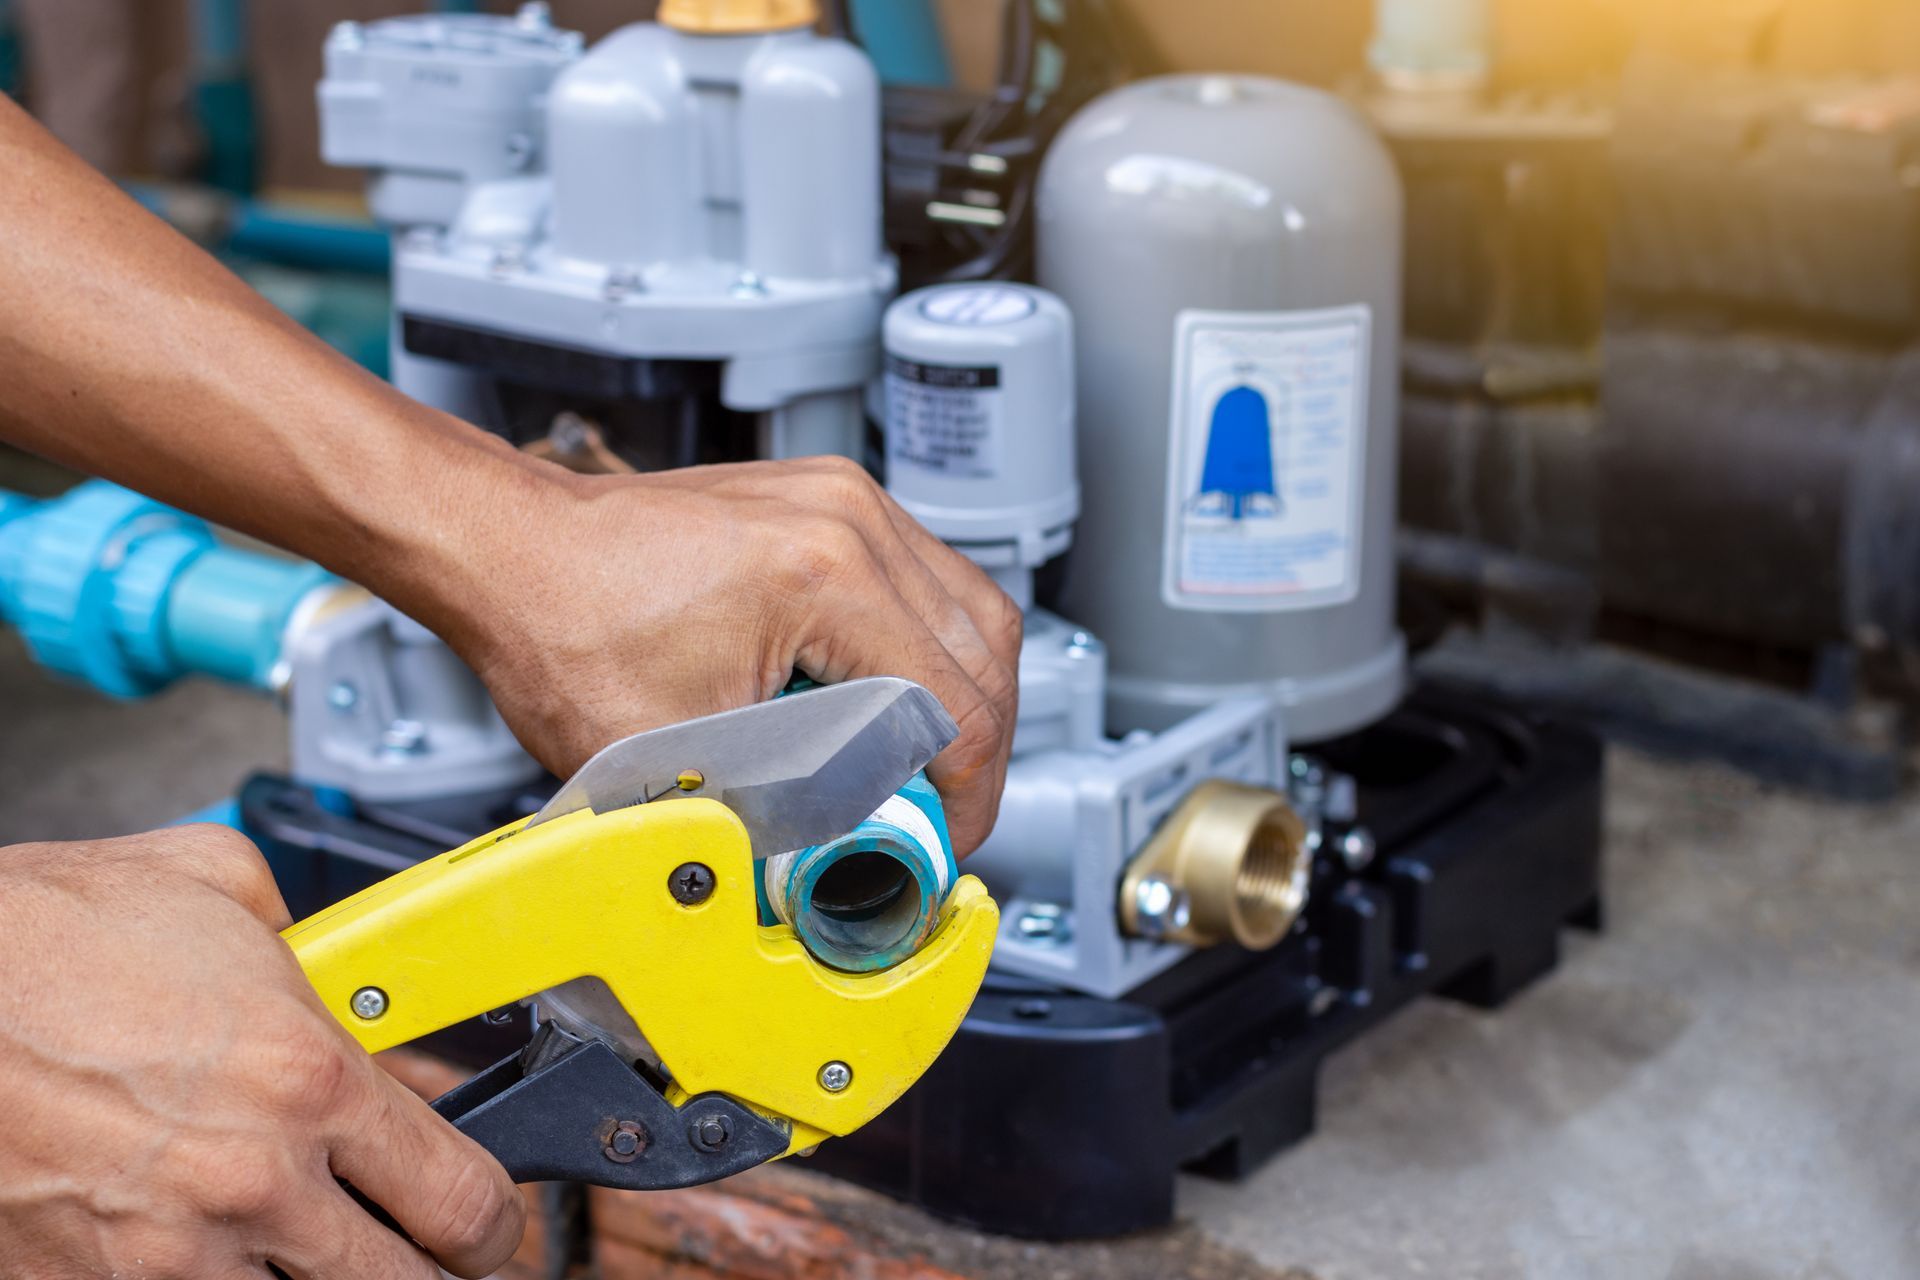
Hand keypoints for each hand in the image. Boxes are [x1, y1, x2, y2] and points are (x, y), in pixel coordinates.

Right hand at [0, 826, 524, 1277]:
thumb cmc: (43, 939)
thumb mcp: (218, 887)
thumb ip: (309, 942)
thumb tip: (343, 972)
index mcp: (308, 1080)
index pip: (461, 1200)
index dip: (493, 1226)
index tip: (488, 1228)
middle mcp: (252, 1181)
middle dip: (427, 1276)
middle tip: (421, 1257)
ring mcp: (168, 1255)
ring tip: (310, 1254)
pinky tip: (210, 1257)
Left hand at [429, 456, 1022, 855]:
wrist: (507, 550)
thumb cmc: (559, 625)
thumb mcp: (675, 759)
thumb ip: (775, 819)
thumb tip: (838, 873)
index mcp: (823, 575)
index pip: (960, 702)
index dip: (970, 792)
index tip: (951, 838)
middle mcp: (847, 519)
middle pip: (987, 647)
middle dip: (980, 746)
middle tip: (945, 811)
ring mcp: (841, 499)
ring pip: (969, 604)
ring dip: (965, 691)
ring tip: (926, 759)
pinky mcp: (826, 501)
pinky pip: (924, 575)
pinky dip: (928, 644)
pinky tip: (896, 693)